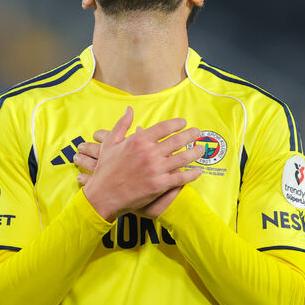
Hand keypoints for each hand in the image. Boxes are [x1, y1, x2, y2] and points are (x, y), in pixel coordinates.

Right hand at [77, 107, 204, 221]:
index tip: (183, 123)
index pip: (164, 127)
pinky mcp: (159, 185)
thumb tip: (129, 109)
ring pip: (183, 158)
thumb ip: (122, 124)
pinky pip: (181, 178)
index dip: (177, 124)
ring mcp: (155, 169)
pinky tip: (198, 171)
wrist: (103, 195)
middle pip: (177, 140)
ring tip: (202, 149)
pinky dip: (192, 174)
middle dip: (191, 135)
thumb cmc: (106, 169)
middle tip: (198, 133)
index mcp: (138, 140)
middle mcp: (149, 153)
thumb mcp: (110, 143)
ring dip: (195, 152)